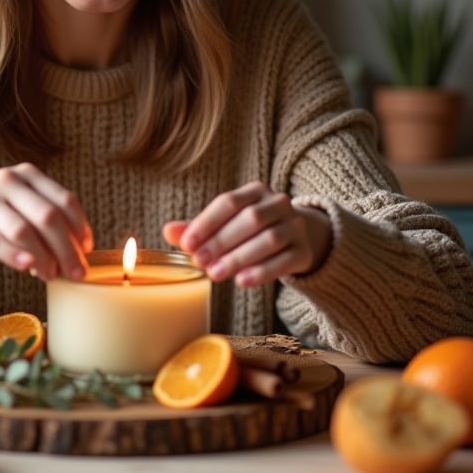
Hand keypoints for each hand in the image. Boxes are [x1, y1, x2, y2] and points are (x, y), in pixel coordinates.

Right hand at [0, 163, 92, 280]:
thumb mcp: (10, 200)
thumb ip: (38, 217)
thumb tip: (71, 251)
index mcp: (24, 175)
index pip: (64, 200)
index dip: (81, 227)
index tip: (87, 251)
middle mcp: (6, 183)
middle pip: (49, 217)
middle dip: (68, 248)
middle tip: (77, 272)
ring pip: (24, 230)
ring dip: (44, 257)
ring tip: (51, 276)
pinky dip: (15, 255)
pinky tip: (27, 268)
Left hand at [162, 182, 330, 287]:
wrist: (299, 238)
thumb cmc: (253, 230)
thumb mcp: (227, 224)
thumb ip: (200, 228)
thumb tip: (169, 231)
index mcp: (255, 191)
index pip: (229, 202)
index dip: (207, 223)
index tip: (187, 244)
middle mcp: (278, 203)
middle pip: (250, 219)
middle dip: (221, 242)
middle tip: (199, 262)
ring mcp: (295, 226)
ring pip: (269, 239)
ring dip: (239, 258)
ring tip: (215, 274)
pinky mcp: (304, 251)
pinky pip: (285, 260)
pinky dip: (263, 271)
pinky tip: (242, 281)